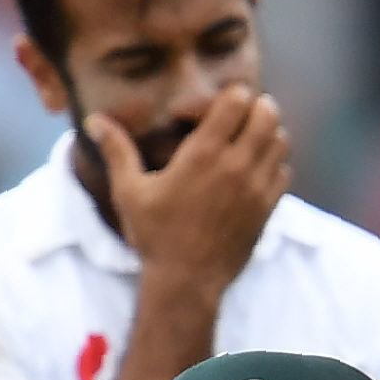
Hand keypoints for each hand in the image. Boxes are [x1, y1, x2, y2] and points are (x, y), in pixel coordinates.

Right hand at [86, 84, 289, 297]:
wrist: (187, 282)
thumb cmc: (155, 237)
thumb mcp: (129, 192)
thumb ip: (117, 151)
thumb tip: (95, 120)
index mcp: (204, 154)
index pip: (238, 100)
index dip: (224, 96)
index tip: (201, 113)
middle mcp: (237, 166)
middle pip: (267, 114)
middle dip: (252, 108)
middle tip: (230, 121)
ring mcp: (257, 188)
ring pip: (280, 140)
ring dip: (265, 134)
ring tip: (242, 143)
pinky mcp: (268, 209)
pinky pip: (284, 171)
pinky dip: (272, 164)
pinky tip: (251, 172)